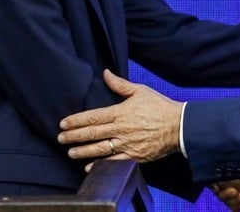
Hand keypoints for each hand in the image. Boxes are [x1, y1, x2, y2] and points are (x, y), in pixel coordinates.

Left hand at [58, 69, 182, 163]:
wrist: (179, 126)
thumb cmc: (160, 106)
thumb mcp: (140, 91)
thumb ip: (120, 84)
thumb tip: (105, 73)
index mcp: (121, 112)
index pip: (93, 116)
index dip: (76, 120)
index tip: (63, 123)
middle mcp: (121, 129)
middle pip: (93, 133)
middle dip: (74, 136)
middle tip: (60, 138)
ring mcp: (127, 144)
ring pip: (100, 149)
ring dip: (83, 151)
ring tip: (70, 152)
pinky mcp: (134, 156)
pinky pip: (113, 162)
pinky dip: (100, 164)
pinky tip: (89, 167)